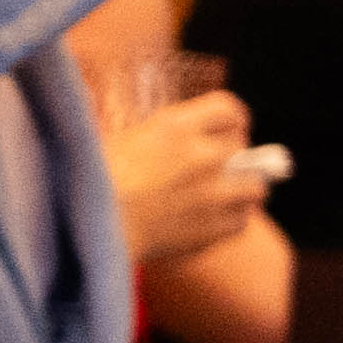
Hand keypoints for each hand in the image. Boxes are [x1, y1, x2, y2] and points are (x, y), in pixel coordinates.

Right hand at [102, 83, 276, 266]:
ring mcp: (213, 194)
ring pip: (255, 186)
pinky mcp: (215, 228)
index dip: (230, 120)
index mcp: (175, 126)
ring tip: (218, 196)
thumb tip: (188, 138)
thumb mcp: (122, 141)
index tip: (227, 129)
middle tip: (211, 167)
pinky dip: (229, 220)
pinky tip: (206, 220)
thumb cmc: (92, 185)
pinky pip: (241, 220)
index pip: (229, 109)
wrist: (88, 233)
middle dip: (230, 156)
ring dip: (240, 189)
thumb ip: (163, 136)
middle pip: (242, 146)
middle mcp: (201, 155)